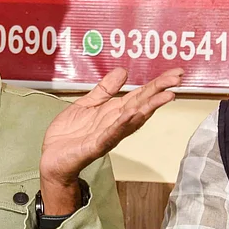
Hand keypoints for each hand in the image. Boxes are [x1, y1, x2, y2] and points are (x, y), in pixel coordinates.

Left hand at [40, 67, 182, 187]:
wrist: (52, 157)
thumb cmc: (70, 134)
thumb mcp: (87, 104)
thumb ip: (105, 89)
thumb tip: (123, 71)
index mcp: (114, 112)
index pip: (140, 95)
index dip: (157, 84)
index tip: (175, 73)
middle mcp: (116, 123)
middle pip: (141, 105)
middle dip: (158, 93)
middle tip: (176, 81)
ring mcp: (107, 135)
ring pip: (131, 121)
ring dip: (148, 108)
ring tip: (163, 96)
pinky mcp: (95, 146)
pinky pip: (110, 135)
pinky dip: (121, 125)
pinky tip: (132, 115)